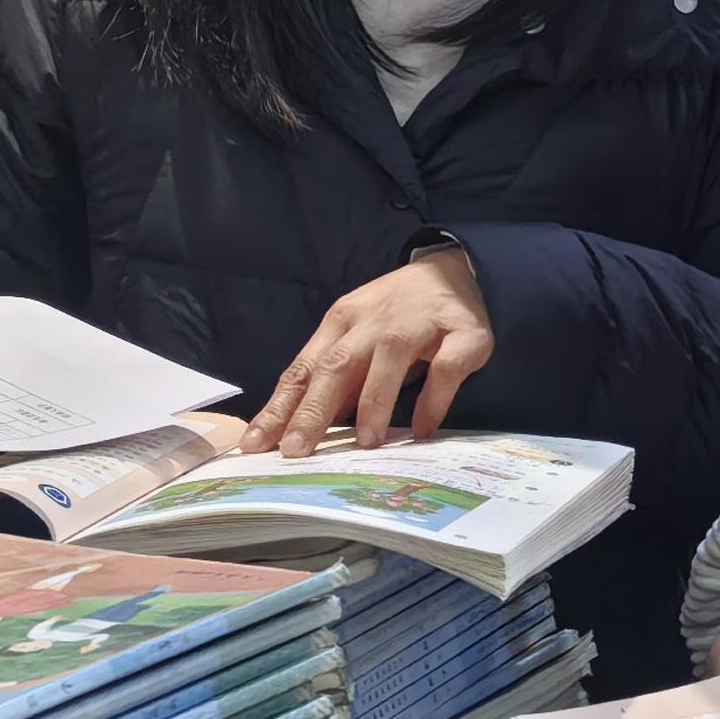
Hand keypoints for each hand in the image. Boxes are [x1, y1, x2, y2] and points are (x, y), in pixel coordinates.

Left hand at [243, 249, 492, 451]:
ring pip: (389, 361)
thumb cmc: (395, 313)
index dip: (279, 408)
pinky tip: (423, 430)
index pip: (304, 369)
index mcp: (341, 322)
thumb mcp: (355, 334)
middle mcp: (375, 321)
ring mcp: (419, 325)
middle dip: (314, 410)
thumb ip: (330, 377)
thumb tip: (295, 429)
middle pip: (337, 365)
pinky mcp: (462, 334)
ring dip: (375, 402)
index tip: (257, 444)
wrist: (454, 269)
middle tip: (297, 450)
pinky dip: (433, 401)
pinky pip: (445, 368)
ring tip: (366, 443)